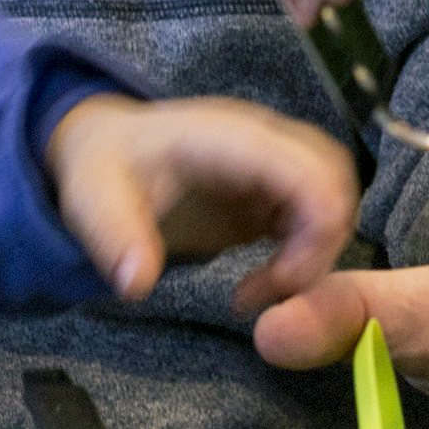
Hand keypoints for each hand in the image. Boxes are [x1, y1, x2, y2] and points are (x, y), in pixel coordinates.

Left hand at [45, 93, 356, 312]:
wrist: (105, 149)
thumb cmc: (102, 169)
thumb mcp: (92, 202)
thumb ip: (115, 238)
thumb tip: (138, 284)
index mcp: (230, 135)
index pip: (309, 169)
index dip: (318, 230)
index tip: (281, 284)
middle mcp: (265, 139)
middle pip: (336, 182)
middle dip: (321, 246)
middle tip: (271, 293)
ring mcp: (274, 161)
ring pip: (334, 199)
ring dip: (314, 253)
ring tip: (259, 291)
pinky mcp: (276, 186)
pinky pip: (317, 215)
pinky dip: (304, 254)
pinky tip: (263, 282)